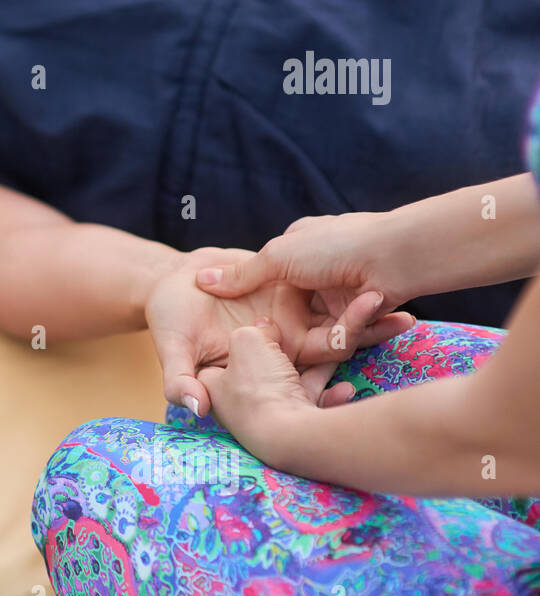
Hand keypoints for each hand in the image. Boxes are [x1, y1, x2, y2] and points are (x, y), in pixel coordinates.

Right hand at [145, 247, 411, 415]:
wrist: (169, 281)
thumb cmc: (170, 312)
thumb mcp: (174, 344)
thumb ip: (180, 378)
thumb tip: (194, 412)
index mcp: (258, 365)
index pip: (294, 383)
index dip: (321, 392)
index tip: (349, 389)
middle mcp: (280, 347)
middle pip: (328, 352)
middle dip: (362, 342)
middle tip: (399, 327)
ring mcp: (292, 320)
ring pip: (339, 327)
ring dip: (371, 323)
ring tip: (406, 316)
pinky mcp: (296, 294)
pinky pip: (330, 298)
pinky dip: (357, 299)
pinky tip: (388, 295)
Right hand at [194, 212, 415, 329]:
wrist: (394, 254)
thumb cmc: (333, 246)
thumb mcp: (277, 257)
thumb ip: (242, 275)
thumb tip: (201, 281)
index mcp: (295, 252)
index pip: (267, 284)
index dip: (254, 305)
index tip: (244, 324)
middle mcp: (317, 275)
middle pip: (291, 313)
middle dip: (284, 331)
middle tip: (272, 349)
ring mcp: (341, 296)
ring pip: (319, 328)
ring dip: (321, 334)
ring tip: (310, 343)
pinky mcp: (363, 314)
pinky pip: (349, 335)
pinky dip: (352, 335)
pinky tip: (338, 342)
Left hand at [197, 320, 354, 470]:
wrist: (291, 437)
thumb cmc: (259, 387)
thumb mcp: (247, 341)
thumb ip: (255, 329)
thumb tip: (266, 328)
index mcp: (215, 387)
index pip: (218, 362)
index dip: (237, 346)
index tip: (257, 334)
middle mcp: (238, 407)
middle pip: (261, 373)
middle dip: (283, 357)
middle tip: (301, 343)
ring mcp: (267, 422)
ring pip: (292, 388)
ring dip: (316, 375)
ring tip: (334, 361)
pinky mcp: (293, 432)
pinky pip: (312, 407)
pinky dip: (329, 397)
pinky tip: (345, 389)